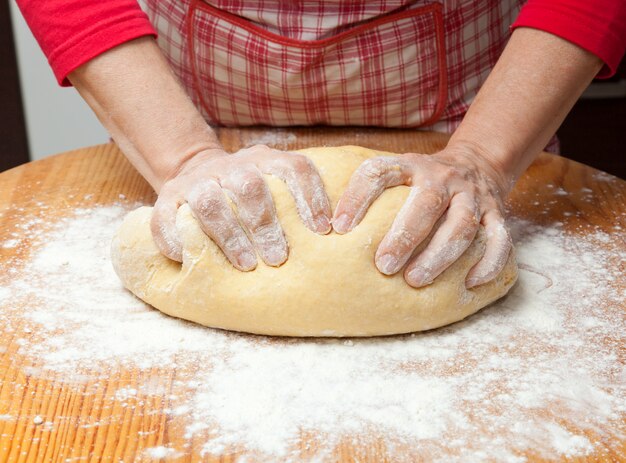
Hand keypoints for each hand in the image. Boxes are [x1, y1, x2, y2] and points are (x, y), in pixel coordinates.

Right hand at [151, 145, 331, 269]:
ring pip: (210, 203)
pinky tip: (186, 257)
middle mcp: (231, 166)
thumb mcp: (274, 182)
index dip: (309, 197)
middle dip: (265, 224)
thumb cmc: (248, 193)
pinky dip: (175, 238)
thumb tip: (333, 235)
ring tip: (247, 264)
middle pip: (250, 187)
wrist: (193, 170)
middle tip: (279, 258)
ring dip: (229, 236)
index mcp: (264, 159)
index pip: (293, 168)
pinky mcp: (166, 199)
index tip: (322, 230)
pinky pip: (166, 218)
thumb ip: (297, 198)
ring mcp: (196, 182)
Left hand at [332, 148, 511, 288]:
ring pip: (461, 225)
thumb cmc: (422, 182)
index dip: (357, 196)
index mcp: (411, 166)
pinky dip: (488, 263)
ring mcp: (472, 196)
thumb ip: (368, 191)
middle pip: (426, 203)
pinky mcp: (497, 215)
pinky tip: (469, 284)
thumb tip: (324, 228)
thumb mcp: (397, 174)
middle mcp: (443, 178)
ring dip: (439, 255)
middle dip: (404, 236)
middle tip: (382, 266)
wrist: (476, 164)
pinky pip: (499, 240)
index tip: (337, 226)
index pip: (380, 172)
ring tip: (415, 280)